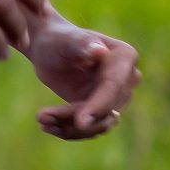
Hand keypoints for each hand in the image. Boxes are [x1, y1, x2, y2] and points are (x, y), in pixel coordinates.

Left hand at [24, 15, 140, 139]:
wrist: (49, 49)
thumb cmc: (58, 39)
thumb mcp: (66, 41)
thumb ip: (81, 45)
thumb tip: (98, 51)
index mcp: (125, 56)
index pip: (114, 87)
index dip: (99, 106)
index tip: (80, 122)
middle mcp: (127, 79)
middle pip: (106, 110)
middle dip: (74, 118)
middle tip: (41, 117)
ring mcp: (117, 96)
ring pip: (99, 125)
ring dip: (70, 128)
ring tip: (41, 120)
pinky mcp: (103, 110)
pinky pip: (90, 128)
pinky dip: (68, 130)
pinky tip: (47, 126)